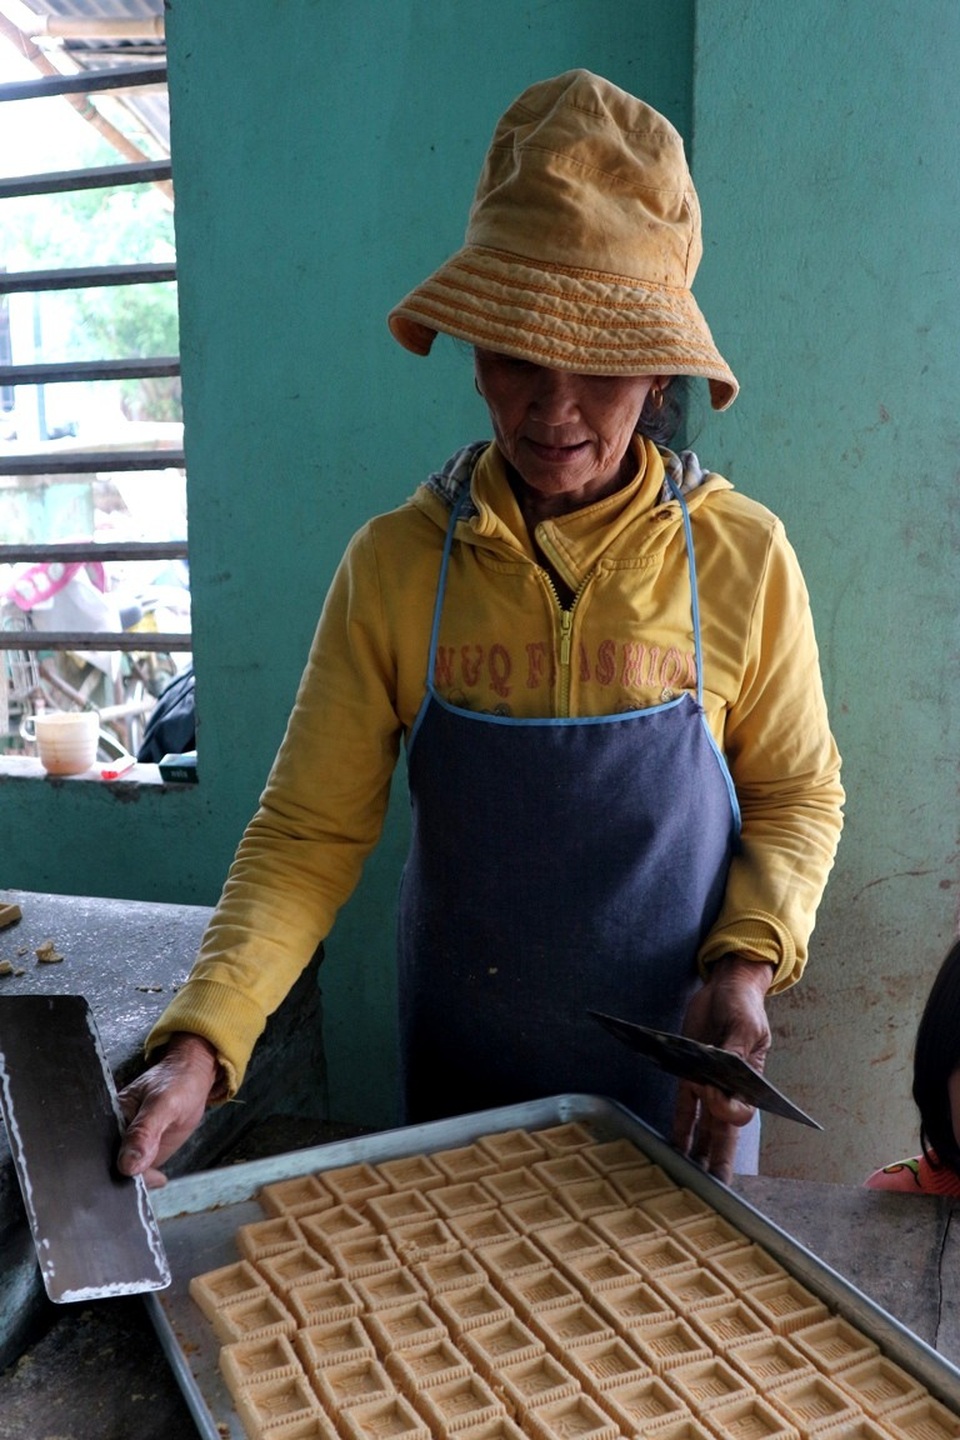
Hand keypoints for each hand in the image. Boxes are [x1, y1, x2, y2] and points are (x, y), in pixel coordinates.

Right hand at [116, 1033, 222, 1187]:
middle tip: (140, 1181)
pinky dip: (146, 1180)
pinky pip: (140, 1173)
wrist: (194, 1079)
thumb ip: (145, 1131)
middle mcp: (114, 1133)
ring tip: (150, 1180)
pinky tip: (159, 1179)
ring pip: (123, 1174)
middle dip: (119, 1181)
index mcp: (109, 1116)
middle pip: (108, 1166)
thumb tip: (127, 1164)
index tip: (123, 1180)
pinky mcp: (143, 1153)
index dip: (107, 1169)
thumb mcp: (163, 1103)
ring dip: (134, 1183)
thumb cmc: (177, 1082)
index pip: (99, 1151)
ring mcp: (129, 1145)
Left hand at [672, 955, 773, 1183]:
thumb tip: (726, 1069)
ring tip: (690, 1180)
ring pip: (704, 1128)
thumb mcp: (745, 1025)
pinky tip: (674, 1148)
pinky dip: (679, 1127)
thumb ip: (736, 1050)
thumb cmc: (743, 1006)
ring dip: (697, 1152)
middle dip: (719, 1162)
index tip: (712, 1092)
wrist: (726, 988)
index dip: (725, 1110)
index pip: (740, 1112)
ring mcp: (708, 1085)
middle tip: (713, 1190)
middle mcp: (729, 1090)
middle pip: (724, 1134)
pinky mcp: (688, 1076)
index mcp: (749, 1083)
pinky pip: (684, 1108)